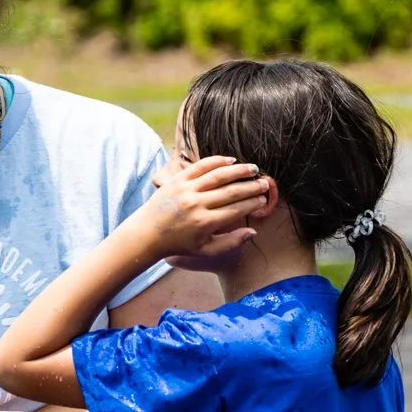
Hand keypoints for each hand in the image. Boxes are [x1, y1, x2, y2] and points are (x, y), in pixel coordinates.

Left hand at [126, 155, 270, 261]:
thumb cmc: (178, 244)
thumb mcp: (205, 250)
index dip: (253, 203)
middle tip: (265, 184)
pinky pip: (201, 166)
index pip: (236, 209)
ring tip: (253, 169)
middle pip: (232, 191)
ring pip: (219, 175)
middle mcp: (197, 204)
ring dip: (239, 170)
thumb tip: (253, 232)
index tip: (264, 200)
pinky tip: (231, 160)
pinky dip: (217, 161)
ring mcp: (186, 190)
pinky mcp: (178, 179)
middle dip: (252, 187)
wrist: (147, 233)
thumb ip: (230, 243)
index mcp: (205, 223)